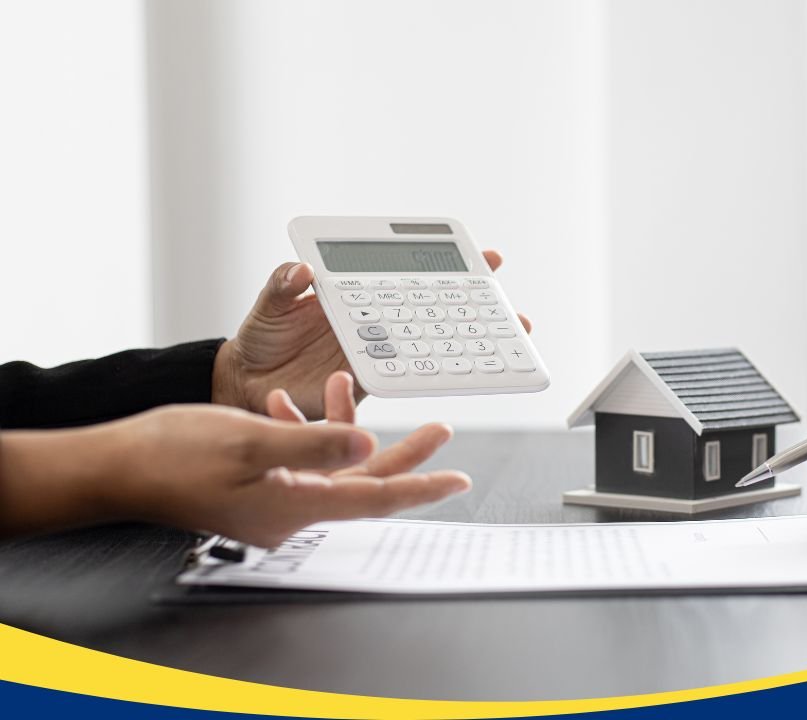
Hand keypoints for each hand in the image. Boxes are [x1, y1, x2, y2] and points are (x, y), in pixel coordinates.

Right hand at [0, 374, 469, 546]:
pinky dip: (301, 432)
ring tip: (347, 384)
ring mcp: (273, 505)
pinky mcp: (256, 491)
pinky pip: (298, 465)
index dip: (421, 485)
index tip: (458, 479)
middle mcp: (290, 512)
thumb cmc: (172, 454)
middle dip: (403, 453)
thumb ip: (314, 442)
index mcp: (295, 506)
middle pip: (365, 483)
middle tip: (440, 429)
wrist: (114, 469)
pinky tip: (283, 401)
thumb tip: (369, 442)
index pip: (376, 498)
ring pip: (332, 468)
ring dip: (343, 427)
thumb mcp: (250, 439)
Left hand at [213, 250, 531, 418]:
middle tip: (512, 308)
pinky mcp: (368, 384)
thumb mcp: (268, 306)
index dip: (450, 265)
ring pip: (432, 345)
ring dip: (470, 344)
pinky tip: (462, 372)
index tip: (487, 259)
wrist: (247, 387)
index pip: (410, 274)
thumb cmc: (260, 341)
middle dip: (479, 307)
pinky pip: (407, 377)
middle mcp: (375, 322)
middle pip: (436, 309)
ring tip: (507, 340)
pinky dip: (435, 375)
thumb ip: (282, 287)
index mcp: (358, 294)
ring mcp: (377, 352)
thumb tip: (302, 272)